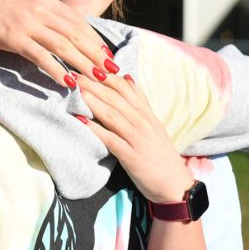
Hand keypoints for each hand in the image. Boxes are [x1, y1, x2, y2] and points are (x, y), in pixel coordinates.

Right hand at [0, 0, 117, 88]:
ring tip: (98, 78)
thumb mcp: (26, 3)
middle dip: (96, 53)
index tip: (107, 54)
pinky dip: (57, 70)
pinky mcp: (15, 38)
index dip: (95, 39)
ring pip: (64, 46)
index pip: (78, 21)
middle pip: (76, 34)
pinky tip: (68, 82)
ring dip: (83, 63)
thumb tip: (67, 30)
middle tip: (112, 70)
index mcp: (45, 1)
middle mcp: (41, 10)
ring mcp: (28, 23)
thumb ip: (46, 13)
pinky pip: (41, 56)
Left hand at [78, 73, 193, 202]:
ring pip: (111, 114)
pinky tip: (81, 121)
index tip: (87, 64)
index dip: (105, 74)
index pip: (123, 86)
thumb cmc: (159, 153)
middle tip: (74, 74)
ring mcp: (137, 138)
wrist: (175, 185)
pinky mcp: (131, 156)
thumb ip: (139, 101)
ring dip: (92, 101)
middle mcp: (142, 122)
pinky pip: (110, 139)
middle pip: (114, 97)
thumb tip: (126, 77)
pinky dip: (95, 129)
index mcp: (146, 112)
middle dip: (92, 84)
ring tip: (75, 91)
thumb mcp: (152, 122)